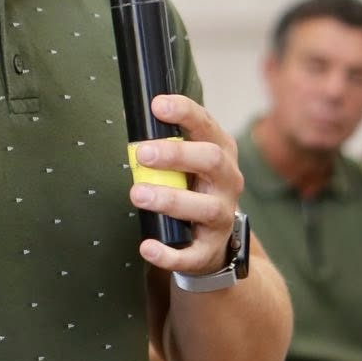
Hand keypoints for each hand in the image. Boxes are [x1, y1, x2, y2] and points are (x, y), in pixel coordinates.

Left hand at [130, 93, 241, 278]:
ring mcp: (222, 216)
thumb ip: (167, 142)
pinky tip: (147, 247)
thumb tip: (133, 118)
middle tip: (142, 153)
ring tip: (137, 194)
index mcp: (221, 152)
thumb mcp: (188, 161)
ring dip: (169, 199)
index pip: (207, 126)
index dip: (184, 113)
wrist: (214, 239)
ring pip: (204, 207)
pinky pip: (193, 254)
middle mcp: (228, 181)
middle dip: (176, 155)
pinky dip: (170, 253)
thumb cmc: (192, 187)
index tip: (157, 105)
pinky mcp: (210, 249)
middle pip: (211, 161)